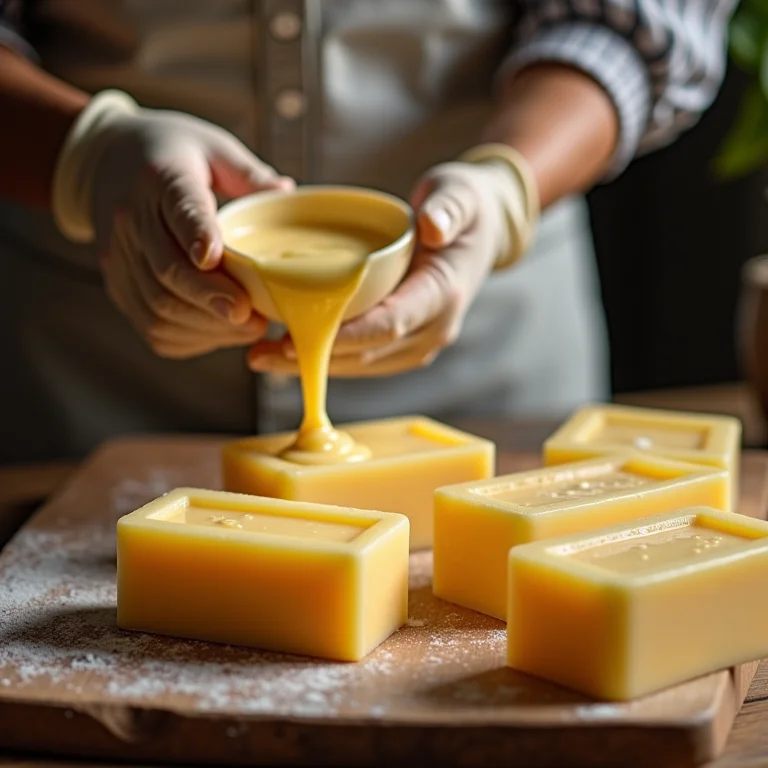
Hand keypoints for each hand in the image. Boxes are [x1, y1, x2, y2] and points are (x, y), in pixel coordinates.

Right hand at [52, 90, 293, 358]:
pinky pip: (150, 324)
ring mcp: (120, 256)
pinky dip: (189, 337)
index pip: (180, 207)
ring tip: (249, 327)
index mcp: (162, 178)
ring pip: (158, 305)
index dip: (197, 234)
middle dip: (210, 297)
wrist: (104, 160)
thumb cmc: (172, 155)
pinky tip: (220, 331)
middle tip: (250, 316)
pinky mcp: (117, 284)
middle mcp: (132, 218)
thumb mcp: (212, 148)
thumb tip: (287, 193)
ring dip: (206, 324)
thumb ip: (249, 173)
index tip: (215, 259)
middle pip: (168, 269)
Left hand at [248, 146, 537, 375]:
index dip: (345, 335)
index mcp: (444, 294)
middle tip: (262, 354)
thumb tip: (432, 227)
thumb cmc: (465, 209)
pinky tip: (291, 352)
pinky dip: (330, 358)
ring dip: (315, 364)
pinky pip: (366, 359)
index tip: (299, 338)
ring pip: (363, 364)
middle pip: (369, 353)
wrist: (482, 232)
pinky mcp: (408, 343)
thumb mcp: (460, 195)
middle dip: (315, 357)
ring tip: (263, 358)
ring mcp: (422, 340)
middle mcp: (435, 328)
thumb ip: (448, 208)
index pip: (390, 323)